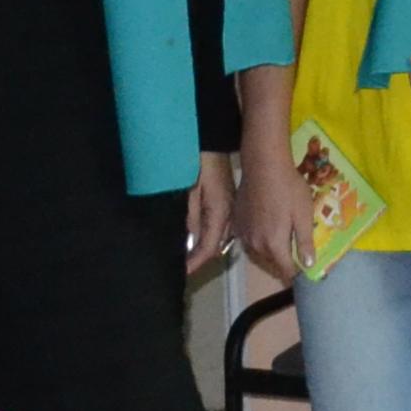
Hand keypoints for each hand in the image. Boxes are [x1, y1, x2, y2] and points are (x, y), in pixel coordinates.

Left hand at [185, 154, 238, 286]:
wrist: (210, 138)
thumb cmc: (197, 161)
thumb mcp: (189, 189)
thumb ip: (190, 216)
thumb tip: (189, 239)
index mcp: (220, 212)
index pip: (209, 248)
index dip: (195, 263)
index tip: (181, 273)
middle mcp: (229, 213)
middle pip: (215, 244)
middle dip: (199, 258)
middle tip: (180, 267)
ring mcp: (229, 206)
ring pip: (217, 235)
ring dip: (202, 246)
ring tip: (184, 256)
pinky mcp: (226, 199)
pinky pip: (217, 223)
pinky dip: (205, 233)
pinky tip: (193, 234)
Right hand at [237, 128, 311, 285]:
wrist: (264, 166)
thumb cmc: (289, 188)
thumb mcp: (304, 215)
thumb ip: (305, 242)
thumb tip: (308, 266)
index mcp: (274, 245)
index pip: (285, 270)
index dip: (296, 274)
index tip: (304, 273)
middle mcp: (256, 244)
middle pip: (272, 262)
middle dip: (284, 262)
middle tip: (296, 255)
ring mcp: (244, 233)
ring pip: (259, 252)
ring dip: (271, 251)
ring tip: (282, 241)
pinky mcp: (237, 222)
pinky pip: (250, 239)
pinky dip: (259, 239)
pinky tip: (267, 227)